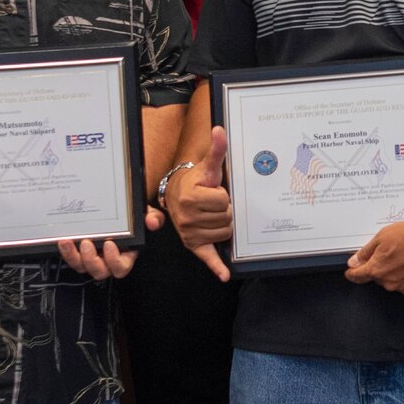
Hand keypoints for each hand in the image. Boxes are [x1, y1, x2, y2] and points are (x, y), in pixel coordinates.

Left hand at [56, 205, 163, 279]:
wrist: (121, 209)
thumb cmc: (134, 216)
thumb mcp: (146, 214)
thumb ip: (154, 218)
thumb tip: (152, 222)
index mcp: (125, 255)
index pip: (121, 268)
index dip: (114, 260)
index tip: (109, 243)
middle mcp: (108, 260)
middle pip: (99, 272)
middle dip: (91, 260)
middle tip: (87, 243)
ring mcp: (92, 257)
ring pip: (82, 267)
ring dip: (73, 257)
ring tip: (67, 242)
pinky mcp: (79, 252)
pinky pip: (71, 258)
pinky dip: (65, 251)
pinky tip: (62, 240)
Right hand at [166, 125, 233, 280]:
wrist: (176, 195)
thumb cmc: (196, 180)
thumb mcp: (207, 166)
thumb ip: (216, 150)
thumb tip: (219, 129)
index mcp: (192, 197)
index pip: (224, 201)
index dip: (224, 196)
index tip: (214, 192)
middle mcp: (187, 217)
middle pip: (227, 219)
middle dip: (225, 211)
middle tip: (214, 204)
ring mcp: (190, 233)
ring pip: (225, 233)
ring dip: (224, 225)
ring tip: (212, 215)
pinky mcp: (194, 246)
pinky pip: (207, 258)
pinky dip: (217, 267)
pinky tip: (225, 275)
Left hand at [346, 217, 403, 293]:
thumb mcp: (383, 237)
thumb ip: (366, 252)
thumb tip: (355, 262)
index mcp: (377, 270)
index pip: (357, 277)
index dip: (352, 272)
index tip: (351, 271)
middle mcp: (390, 283)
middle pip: (376, 276)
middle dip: (379, 265)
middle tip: (389, 249)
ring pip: (392, 279)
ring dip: (394, 269)